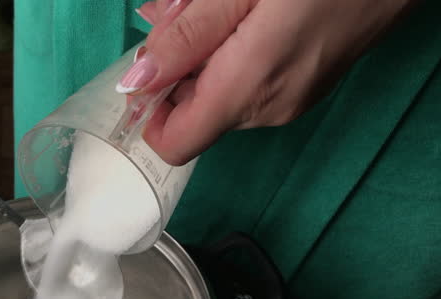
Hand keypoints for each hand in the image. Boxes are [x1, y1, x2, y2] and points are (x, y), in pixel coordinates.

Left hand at [124, 0, 413, 164]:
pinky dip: (232, 60)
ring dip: (204, 60)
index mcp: (246, 89)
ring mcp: (290, 103)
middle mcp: (266, 110)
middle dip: (176, 72)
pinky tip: (248, 18)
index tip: (146, 73)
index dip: (148, 115)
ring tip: (223, 10)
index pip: (174, 144)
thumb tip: (135, 81)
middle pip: (194, 115)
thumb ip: (184, 36)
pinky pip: (249, 87)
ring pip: (220, 98)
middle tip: (186, 14)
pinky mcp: (305, 89)